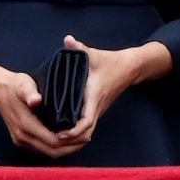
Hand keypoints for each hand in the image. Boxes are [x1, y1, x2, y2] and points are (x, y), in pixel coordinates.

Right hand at [0, 53, 88, 157]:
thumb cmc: (15, 85)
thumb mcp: (24, 84)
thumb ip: (30, 93)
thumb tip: (36, 101)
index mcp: (25, 125)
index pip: (53, 141)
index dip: (69, 140)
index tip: (83, 133)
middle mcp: (23, 137)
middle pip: (52, 151)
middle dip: (71, 147)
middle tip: (86, 138)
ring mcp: (21, 140)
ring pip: (47, 152)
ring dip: (64, 149)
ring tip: (80, 140)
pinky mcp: (21, 139)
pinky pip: (42, 149)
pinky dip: (55, 147)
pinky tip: (66, 139)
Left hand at [57, 35, 171, 145]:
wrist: (128, 68)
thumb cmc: (109, 62)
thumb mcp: (93, 54)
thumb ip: (79, 48)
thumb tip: (68, 39)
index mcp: (93, 97)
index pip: (86, 122)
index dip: (74, 131)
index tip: (60, 134)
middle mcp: (96, 108)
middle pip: (86, 134)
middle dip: (71, 140)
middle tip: (52, 140)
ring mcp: (98, 110)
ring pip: (87, 132)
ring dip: (74, 138)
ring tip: (55, 138)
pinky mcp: (97, 110)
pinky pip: (87, 127)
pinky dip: (77, 133)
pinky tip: (64, 131)